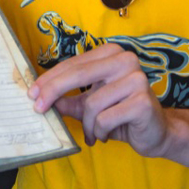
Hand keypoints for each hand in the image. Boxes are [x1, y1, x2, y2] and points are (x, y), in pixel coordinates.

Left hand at [28, 43, 169, 156]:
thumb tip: (39, 96)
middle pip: (78, 75)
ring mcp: (137, 79)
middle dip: (53, 93)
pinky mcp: (142, 101)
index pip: (72, 64)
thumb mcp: (89, 105)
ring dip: (87, 124)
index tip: (31, 93)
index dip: (49, 80)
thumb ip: (67, 99)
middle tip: (39, 109)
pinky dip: (100, 131)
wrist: (157, 133)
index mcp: (111, 54)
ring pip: (91, 103)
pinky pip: (105, 118)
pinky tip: (105, 135)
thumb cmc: (120, 115)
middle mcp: (125, 60)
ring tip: (92, 133)